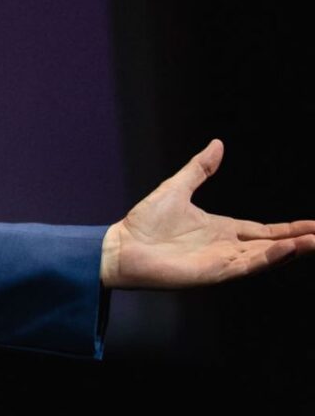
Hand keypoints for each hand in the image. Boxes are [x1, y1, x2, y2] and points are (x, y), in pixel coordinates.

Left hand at [101, 139, 314, 287]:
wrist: (121, 246)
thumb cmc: (144, 222)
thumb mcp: (177, 188)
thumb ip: (199, 169)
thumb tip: (218, 144)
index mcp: (221, 230)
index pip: (264, 231)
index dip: (290, 229)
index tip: (314, 226)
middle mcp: (226, 247)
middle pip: (272, 245)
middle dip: (300, 241)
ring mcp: (221, 261)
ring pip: (265, 257)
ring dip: (291, 250)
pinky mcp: (213, 272)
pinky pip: (246, 265)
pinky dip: (268, 257)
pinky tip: (287, 248)